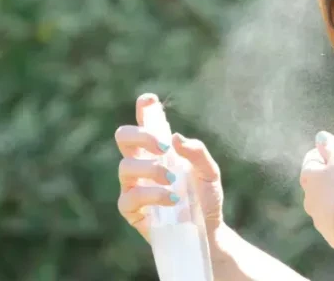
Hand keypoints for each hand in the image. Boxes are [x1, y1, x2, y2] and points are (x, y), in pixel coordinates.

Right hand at [115, 93, 225, 241]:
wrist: (208, 233)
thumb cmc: (206, 199)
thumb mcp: (210, 173)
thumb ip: (197, 153)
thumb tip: (174, 138)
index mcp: (159, 150)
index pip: (145, 123)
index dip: (144, 109)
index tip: (149, 100)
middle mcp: (142, 163)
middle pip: (123, 137)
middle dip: (140, 135)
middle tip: (163, 146)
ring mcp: (133, 185)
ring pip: (125, 166)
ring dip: (151, 169)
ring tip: (173, 180)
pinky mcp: (130, 209)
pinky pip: (130, 197)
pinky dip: (152, 194)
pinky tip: (172, 198)